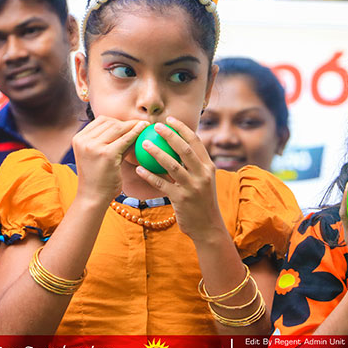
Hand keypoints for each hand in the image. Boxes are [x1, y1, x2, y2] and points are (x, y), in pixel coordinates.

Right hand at [72, 116, 147, 203]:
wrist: (93, 197)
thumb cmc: (98, 179)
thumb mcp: (99, 155)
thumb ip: (112, 141)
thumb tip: (131, 127)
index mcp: (79, 138)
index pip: (101, 121)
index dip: (117, 121)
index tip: (130, 124)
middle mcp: (84, 140)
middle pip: (110, 123)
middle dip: (127, 123)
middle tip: (141, 124)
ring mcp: (93, 146)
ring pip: (118, 128)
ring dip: (133, 126)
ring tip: (145, 126)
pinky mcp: (106, 153)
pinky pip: (125, 139)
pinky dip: (136, 132)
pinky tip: (144, 129)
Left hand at [134, 117, 222, 239]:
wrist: (207, 227)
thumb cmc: (201, 201)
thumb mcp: (202, 181)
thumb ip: (193, 165)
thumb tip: (175, 147)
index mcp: (209, 166)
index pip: (196, 141)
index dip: (182, 128)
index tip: (169, 119)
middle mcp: (203, 174)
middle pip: (185, 149)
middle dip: (170, 135)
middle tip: (155, 126)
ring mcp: (193, 187)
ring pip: (172, 165)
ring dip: (156, 152)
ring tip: (143, 143)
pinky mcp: (182, 199)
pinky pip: (162, 184)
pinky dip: (149, 175)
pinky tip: (138, 168)